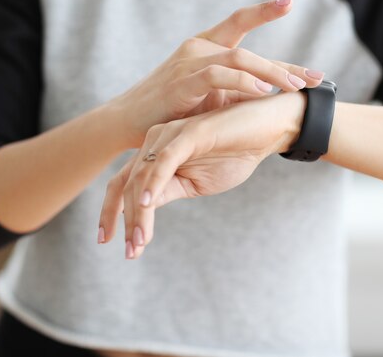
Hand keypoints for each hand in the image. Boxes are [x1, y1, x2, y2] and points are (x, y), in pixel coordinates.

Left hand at [98, 92, 306, 258]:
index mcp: (157, 154)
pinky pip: (165, 160)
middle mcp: (157, 142)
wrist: (269, 129)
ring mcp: (172, 135)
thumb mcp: (198, 183)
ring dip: (140, 212)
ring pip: (143, 177)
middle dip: (127, 221)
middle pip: (127, 184)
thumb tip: (145, 211)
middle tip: (131, 252)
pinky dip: (154, 183)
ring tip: (140, 241)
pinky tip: (149, 205)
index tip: (113, 244)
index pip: (125, 185)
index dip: (114, 214)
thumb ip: (170, 191)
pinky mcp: (190, 132)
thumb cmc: (237, 153)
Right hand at [108, 0, 323, 147]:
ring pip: (238, 59)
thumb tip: (271, 92)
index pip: (239, 23)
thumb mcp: (209, 97)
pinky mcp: (182, 82)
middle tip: (314, 78)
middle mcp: (198, 48)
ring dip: (271, 73)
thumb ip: (236, 89)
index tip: (290, 2)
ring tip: (295, 87)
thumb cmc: (171, 110)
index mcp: (205, 47)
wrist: (128, 124)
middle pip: (248, 49)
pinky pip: (218, 76)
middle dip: (284, 65)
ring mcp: (189, 62)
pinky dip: (243, 83)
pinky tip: (263, 91)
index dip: (265, 10)